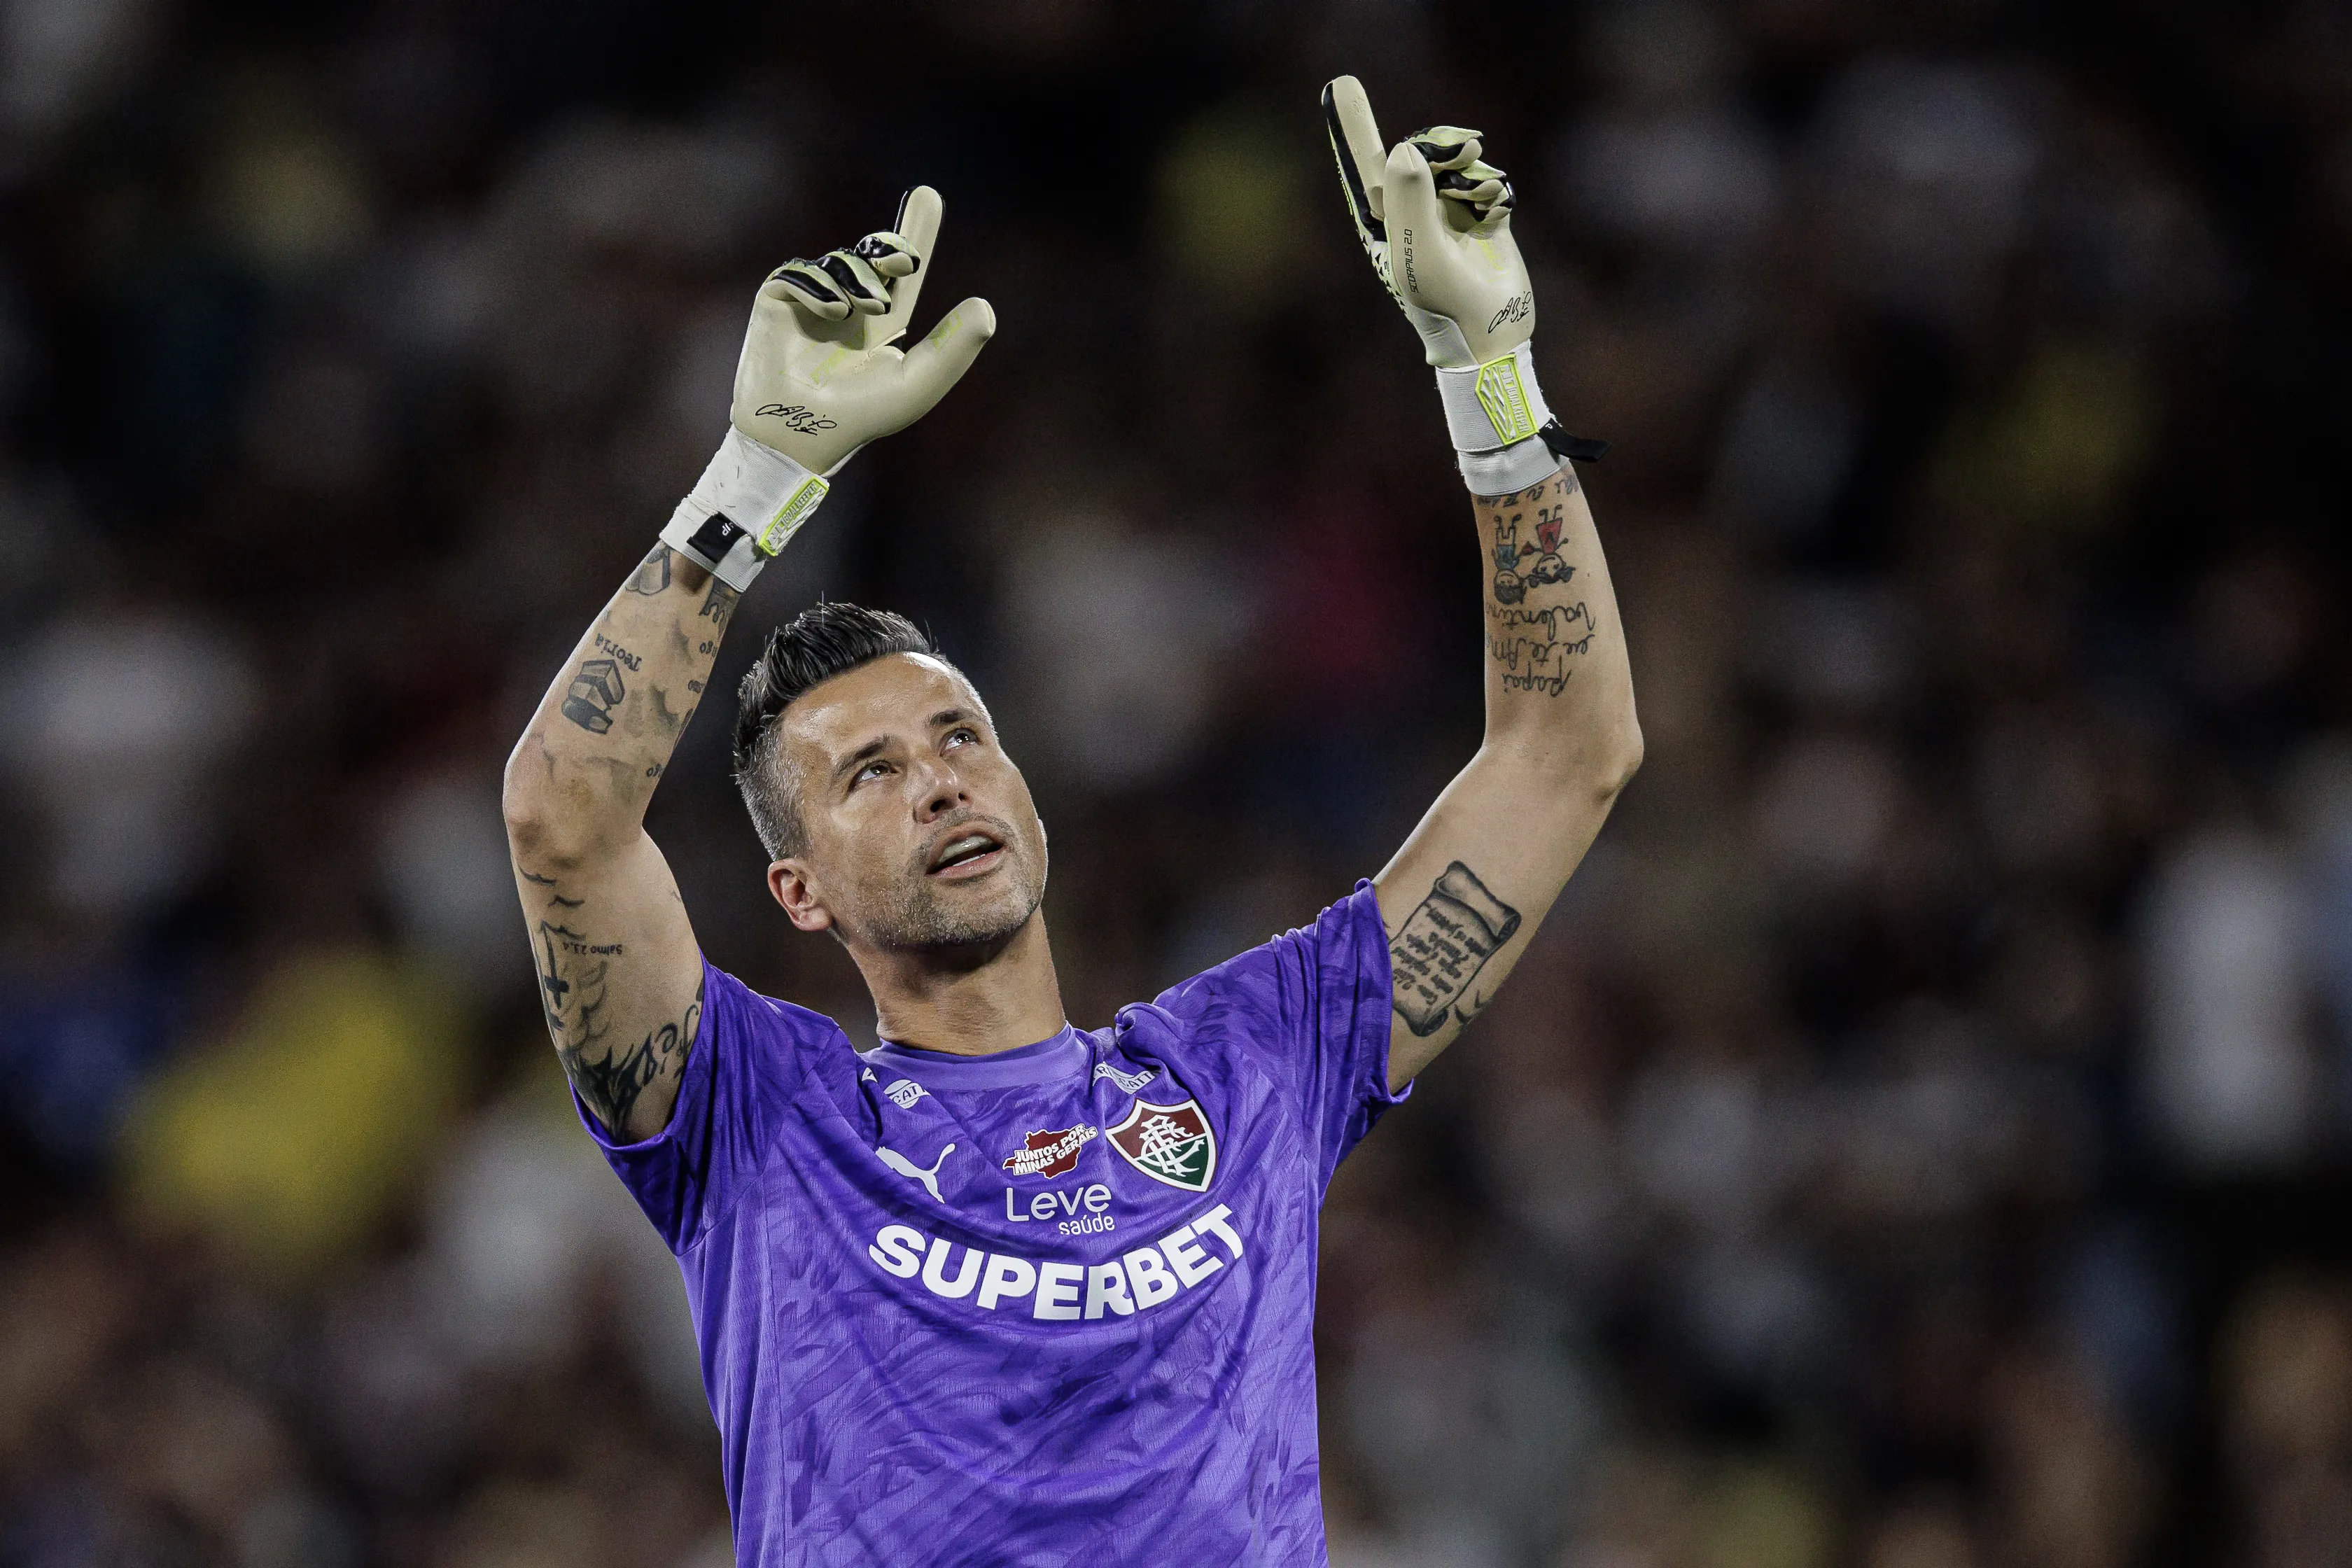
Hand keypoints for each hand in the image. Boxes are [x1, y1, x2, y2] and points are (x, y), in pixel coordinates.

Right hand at [732, 186, 994, 475]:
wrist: (799, 434)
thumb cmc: (860, 418)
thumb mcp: (917, 384)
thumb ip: (953, 349)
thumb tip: (986, 307)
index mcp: (881, 324)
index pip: (902, 272)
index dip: (914, 233)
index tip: (929, 195)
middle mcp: (847, 307)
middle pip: (872, 252)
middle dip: (891, 246)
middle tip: (903, 262)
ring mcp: (810, 302)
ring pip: (841, 260)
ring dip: (858, 277)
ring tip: (865, 308)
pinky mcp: (776, 301)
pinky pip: (800, 272)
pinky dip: (821, 286)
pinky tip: (833, 312)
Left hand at [1321, 75, 1531, 370]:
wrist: (1490, 337)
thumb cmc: (1442, 305)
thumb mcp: (1420, 255)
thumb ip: (1410, 199)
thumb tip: (1406, 148)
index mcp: (1382, 222)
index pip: (1364, 166)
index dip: (1354, 127)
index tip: (1341, 85)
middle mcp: (1412, 213)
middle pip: (1418, 152)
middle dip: (1442, 145)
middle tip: (1467, 149)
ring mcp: (1447, 213)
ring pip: (1457, 163)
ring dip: (1473, 171)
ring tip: (1482, 199)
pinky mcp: (1482, 217)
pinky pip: (1488, 182)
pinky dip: (1494, 191)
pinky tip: (1497, 214)